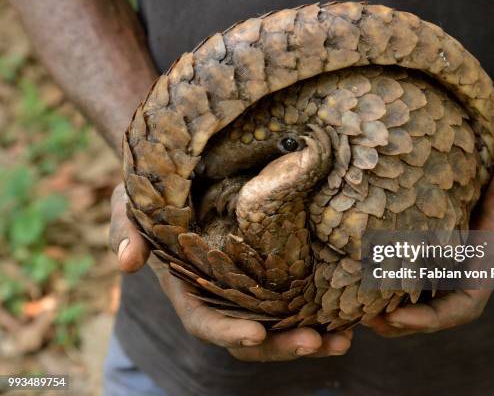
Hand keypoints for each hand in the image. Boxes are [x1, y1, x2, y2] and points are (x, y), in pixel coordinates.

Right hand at [108, 184, 351, 360]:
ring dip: (311, 337)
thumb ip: (125, 229)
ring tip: (344, 340)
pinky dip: (321, 308)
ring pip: (280, 323)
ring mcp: (250, 285)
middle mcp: (222, 294)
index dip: (228, 332)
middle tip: (316, 342)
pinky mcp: (273, 269)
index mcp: (188, 287)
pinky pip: (298, 297)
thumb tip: (127, 264)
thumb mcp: (130, 200)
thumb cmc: (154, 185)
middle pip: (251, 334)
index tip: (257, 334)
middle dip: (281, 344)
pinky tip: (351, 313)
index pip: (205, 321)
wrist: (186, 166)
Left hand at [366, 87, 493, 336]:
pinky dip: (383, 261)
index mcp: (493, 244)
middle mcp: (468, 246)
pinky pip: (404, 247)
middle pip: (434, 300)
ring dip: (385, 295)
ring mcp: (446, 232)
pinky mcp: (428, 213)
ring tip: (347, 299)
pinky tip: (350, 256)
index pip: (467, 300)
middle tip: (360, 319)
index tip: (398, 319)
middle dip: (401, 317)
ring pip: (415, 279)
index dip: (436, 317)